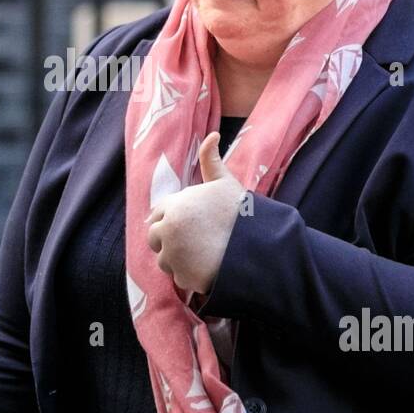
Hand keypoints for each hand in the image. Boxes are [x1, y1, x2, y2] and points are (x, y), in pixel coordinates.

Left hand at [145, 132, 246, 295]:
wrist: (257, 248)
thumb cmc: (242, 213)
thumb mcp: (225, 183)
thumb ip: (211, 161)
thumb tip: (212, 134)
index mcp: (174, 206)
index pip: (158, 212)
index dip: (173, 217)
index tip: (189, 222)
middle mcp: (168, 231)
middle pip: (155, 237)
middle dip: (169, 239)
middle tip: (195, 240)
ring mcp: (173, 256)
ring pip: (164, 259)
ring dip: (178, 258)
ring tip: (203, 254)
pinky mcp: (182, 278)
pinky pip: (178, 277)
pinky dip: (189, 275)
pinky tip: (208, 267)